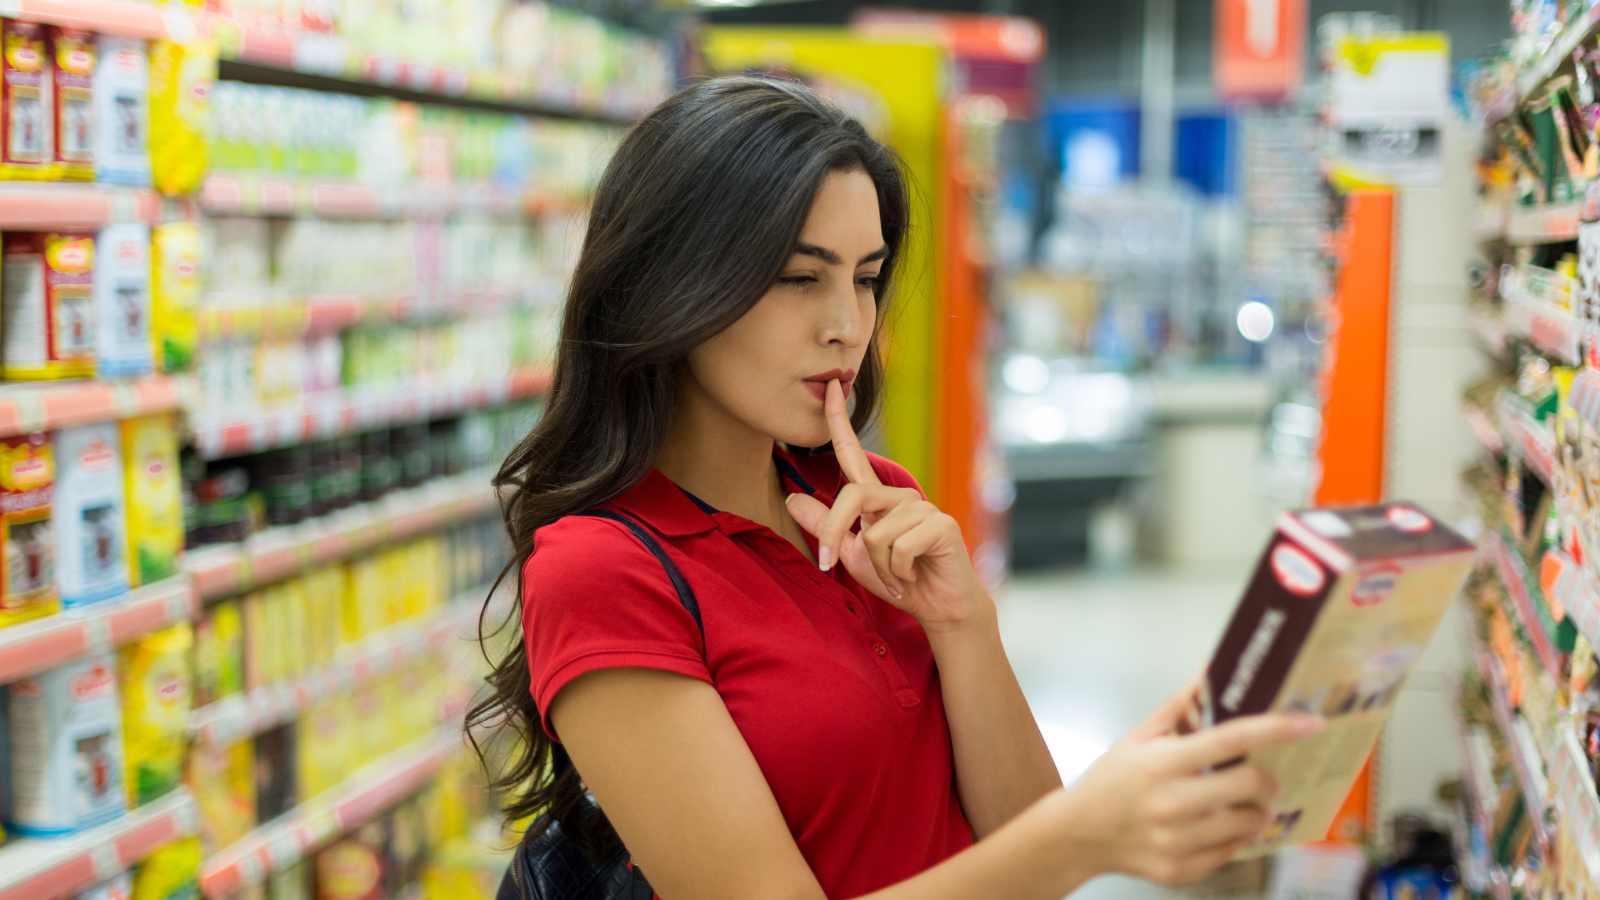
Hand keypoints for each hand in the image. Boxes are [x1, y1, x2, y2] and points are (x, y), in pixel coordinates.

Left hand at [784, 380, 983, 632]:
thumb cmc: (898, 580)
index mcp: (876, 500)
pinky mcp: (941, 524)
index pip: (852, 454)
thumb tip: (791, 496)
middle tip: (828, 566)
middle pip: (852, 497)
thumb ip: (825, 528)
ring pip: (874, 533)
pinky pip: (898, 547)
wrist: (938, 607)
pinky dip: (899, 572)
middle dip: (832, 536)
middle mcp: (898, 497)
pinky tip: (914, 575)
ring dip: (879, 567)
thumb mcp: (851, 555)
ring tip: (898, 575)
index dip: (839, 421)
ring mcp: (922, 508)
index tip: (830, 388)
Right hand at [1050, 687, 1324, 886]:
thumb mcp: (1138, 737)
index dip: (1275, 729)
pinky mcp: (1180, 870)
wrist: (1079, 833)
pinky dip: (1235, 836)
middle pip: (1250, 786)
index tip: (1310, 723)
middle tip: (1260, 776)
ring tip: (1241, 802)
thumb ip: (1178, 707)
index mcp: (1160, 763)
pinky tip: (1218, 825)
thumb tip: (1212, 671)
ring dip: (1255, 809)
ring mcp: (1176, 841)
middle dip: (1266, 779)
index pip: (1230, 740)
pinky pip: (1232, 851)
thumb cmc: (1113, 778)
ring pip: (1248, 823)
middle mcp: (1170, 803)